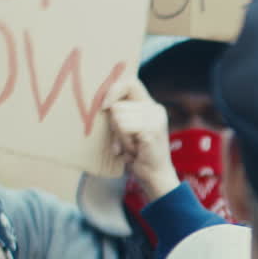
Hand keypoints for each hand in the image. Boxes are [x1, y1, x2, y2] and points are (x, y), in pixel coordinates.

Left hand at [106, 79, 178, 201]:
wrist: (155, 175)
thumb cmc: (138, 154)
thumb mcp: (128, 129)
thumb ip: (121, 114)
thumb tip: (101, 104)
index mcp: (151, 106)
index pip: (130, 83)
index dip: (114, 90)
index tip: (104, 107)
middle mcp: (156, 109)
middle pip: (118, 105)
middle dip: (115, 124)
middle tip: (127, 140)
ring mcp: (155, 119)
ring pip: (118, 116)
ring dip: (119, 135)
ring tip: (131, 146)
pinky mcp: (151, 130)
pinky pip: (123, 127)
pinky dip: (123, 141)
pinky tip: (134, 150)